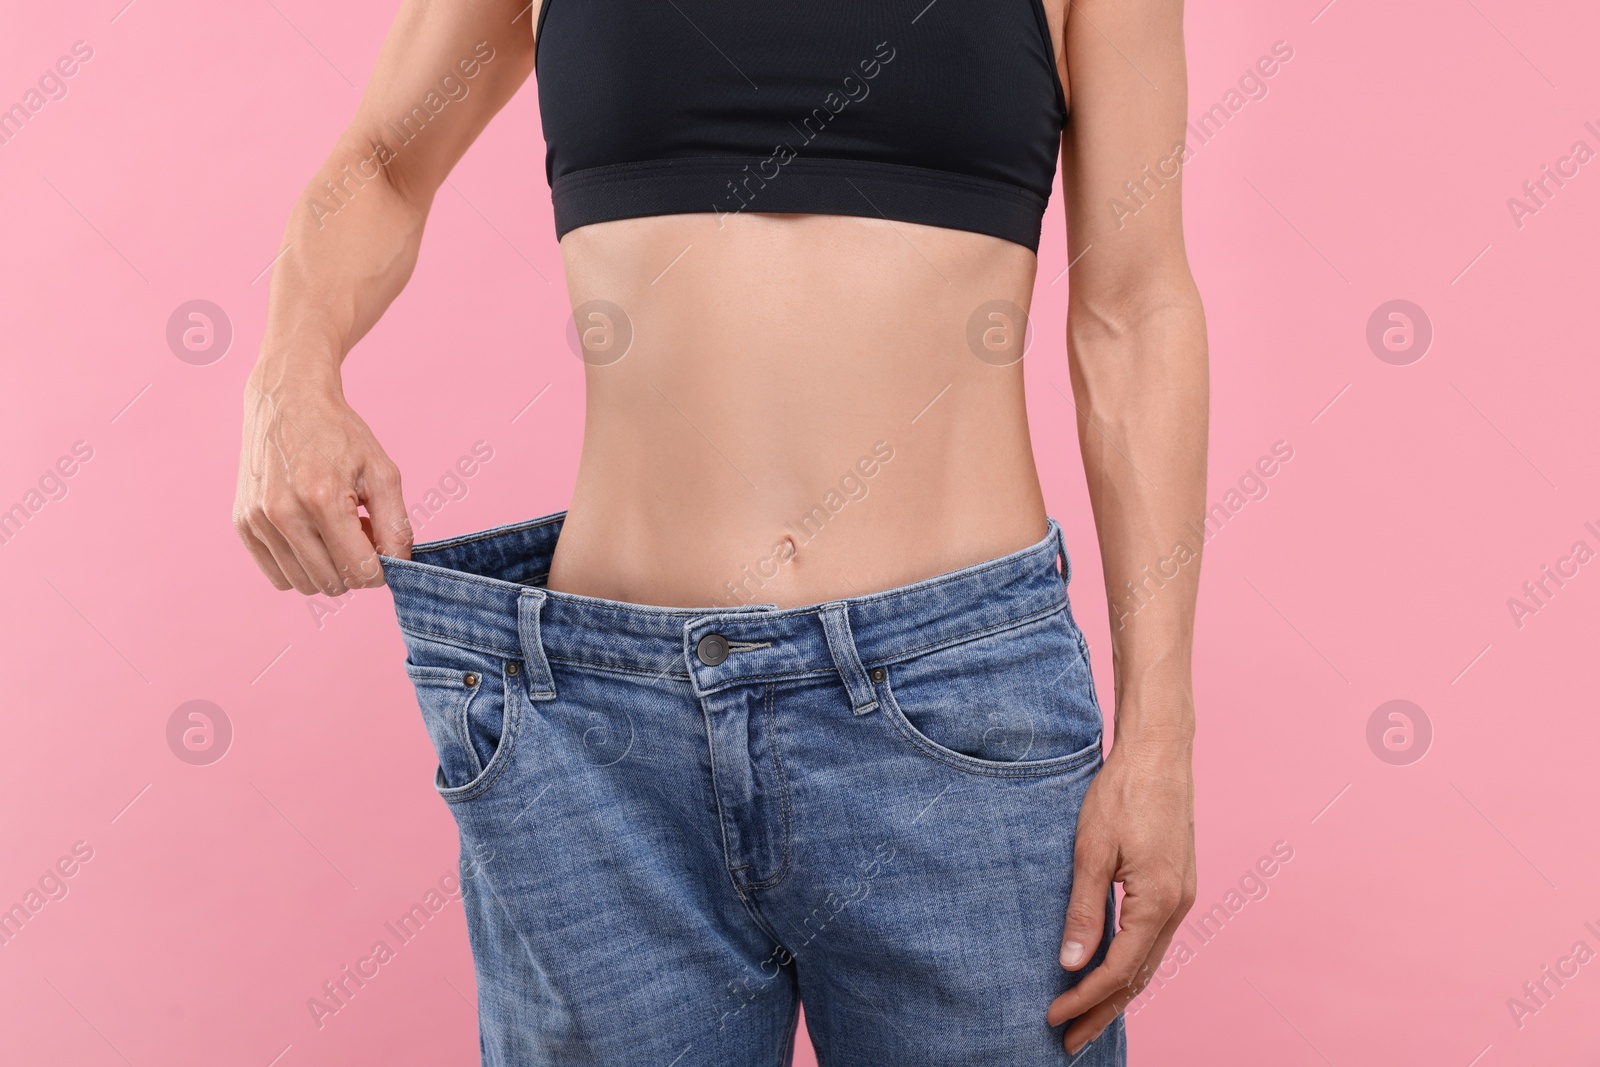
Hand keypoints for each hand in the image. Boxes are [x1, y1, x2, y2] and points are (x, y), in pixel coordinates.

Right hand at [232, 361, 411, 594]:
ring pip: (304, 584)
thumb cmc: (339, 434)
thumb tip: (398, 567)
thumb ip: (396, 524)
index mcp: (322, 499)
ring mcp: (257, 521)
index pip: (359, 571)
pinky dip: (301, 567)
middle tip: (359, 534)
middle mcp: (283, 514)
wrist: (287, 400)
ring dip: (328, 569)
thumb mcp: (381, 471)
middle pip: (332, 583)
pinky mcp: (243, 524)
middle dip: (354, 568)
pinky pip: (278, 575)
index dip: (380, 569)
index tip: (382, 548)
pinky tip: (311, 537)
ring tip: (334, 533)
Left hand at [1046, 733, 1196, 1053]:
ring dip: (1119, 993)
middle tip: (1070, 1043)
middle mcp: (1177, 907)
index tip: (1052, 1018)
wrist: (1159, 754)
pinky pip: (1154, 941)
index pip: (1117, 970)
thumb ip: (1083, 910)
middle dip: (1103, 1012)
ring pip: (1150, 962)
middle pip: (1139, 977)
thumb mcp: (1091, 851)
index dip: (1084, 999)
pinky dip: (1132, 966)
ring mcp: (1182, 897)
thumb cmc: (1122, 794)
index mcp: (1157, 902)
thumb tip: (1071, 964)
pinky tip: (1112, 974)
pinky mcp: (1176, 885)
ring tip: (1086, 1020)